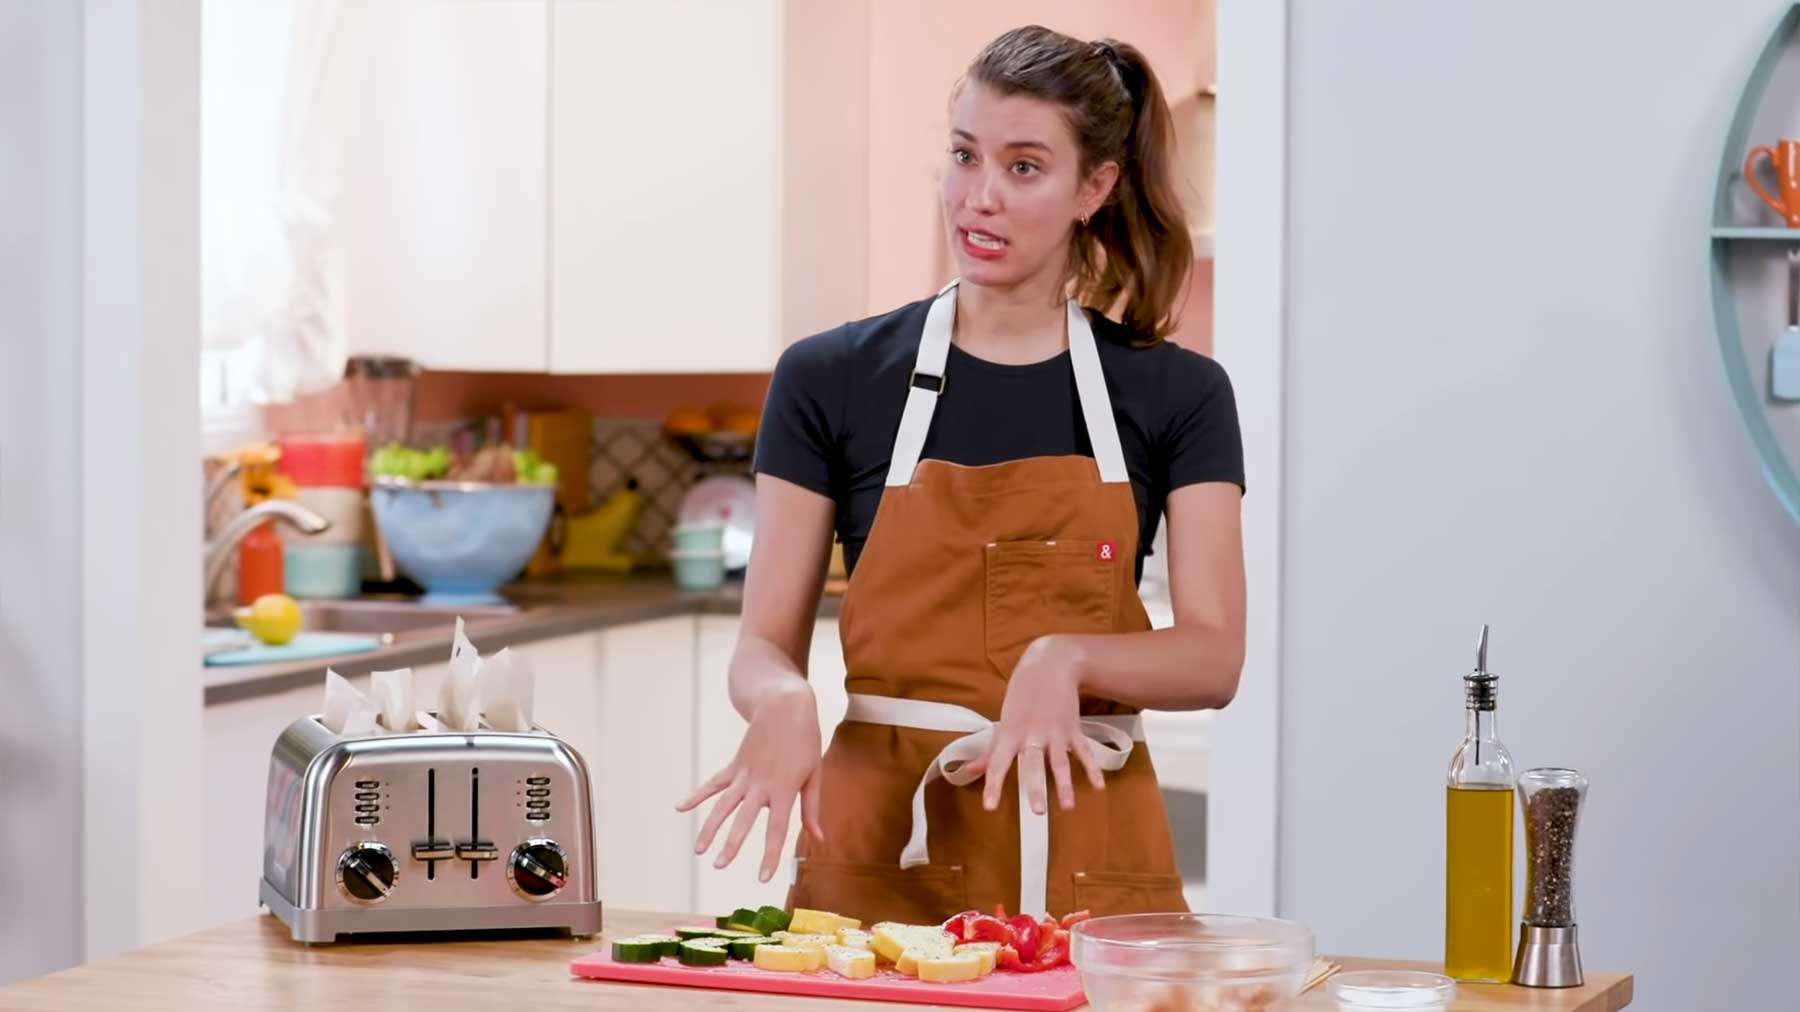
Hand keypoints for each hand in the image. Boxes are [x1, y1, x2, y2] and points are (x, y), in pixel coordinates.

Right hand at [676, 679, 824, 881]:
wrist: (785, 704)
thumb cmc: (805, 740)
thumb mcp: (815, 773)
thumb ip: (812, 808)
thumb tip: (818, 838)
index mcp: (784, 790)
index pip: (776, 830)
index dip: (770, 855)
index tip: (763, 878)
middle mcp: (761, 785)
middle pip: (743, 820)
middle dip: (731, 845)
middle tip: (719, 866)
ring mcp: (744, 774)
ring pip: (723, 805)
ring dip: (710, 827)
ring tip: (698, 850)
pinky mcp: (734, 764)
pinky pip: (713, 783)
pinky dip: (697, 796)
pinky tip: (680, 808)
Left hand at [964, 636, 1105, 814]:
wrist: (1050, 665)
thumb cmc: (1021, 695)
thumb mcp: (1004, 720)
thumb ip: (991, 751)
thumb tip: (969, 771)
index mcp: (1009, 733)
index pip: (998, 763)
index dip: (993, 784)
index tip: (990, 806)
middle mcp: (1032, 734)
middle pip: (1033, 765)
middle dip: (1035, 788)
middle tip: (1037, 812)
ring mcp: (1055, 732)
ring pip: (1060, 761)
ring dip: (1065, 784)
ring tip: (1068, 806)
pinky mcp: (1073, 728)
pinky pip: (1083, 751)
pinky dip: (1092, 768)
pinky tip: (1098, 786)